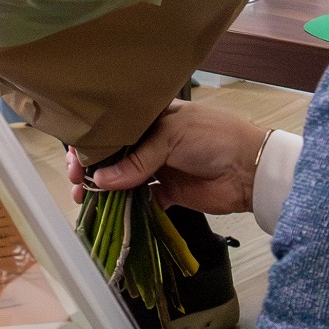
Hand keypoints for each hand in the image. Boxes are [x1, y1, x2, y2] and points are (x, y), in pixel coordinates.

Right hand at [71, 100, 267, 217]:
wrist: (250, 169)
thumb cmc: (214, 138)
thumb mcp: (171, 137)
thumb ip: (137, 159)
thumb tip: (102, 180)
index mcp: (154, 118)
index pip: (115, 128)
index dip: (94, 142)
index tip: (77, 158)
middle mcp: (154, 141)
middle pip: (115, 155)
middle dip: (94, 167)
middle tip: (78, 182)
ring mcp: (161, 167)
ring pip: (124, 179)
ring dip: (105, 188)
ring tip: (86, 199)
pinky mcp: (170, 192)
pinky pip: (142, 200)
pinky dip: (126, 205)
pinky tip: (111, 210)